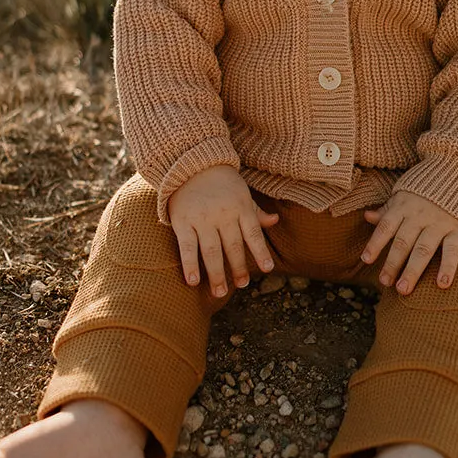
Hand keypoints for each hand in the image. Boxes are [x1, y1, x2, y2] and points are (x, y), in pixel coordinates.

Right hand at [167, 166, 277, 297]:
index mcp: (241, 207)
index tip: (268, 269)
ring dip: (217, 273)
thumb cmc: (221, 182)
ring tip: (220, 292)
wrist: (191, 164)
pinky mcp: (182, 221)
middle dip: (238, 268)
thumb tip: (275, 221)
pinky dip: (190, 264)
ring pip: (211, 250)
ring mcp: (202, 218)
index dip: (261, 252)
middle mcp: (223, 214)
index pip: (253, 234)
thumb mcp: (242, 192)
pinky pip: (187, 246)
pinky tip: (193, 281)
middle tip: (242, 285)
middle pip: (233, 246)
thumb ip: (256, 211)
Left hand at [361, 192, 457, 293]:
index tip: (366, 260)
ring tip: (403, 289)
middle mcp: (419, 215)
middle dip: (393, 263)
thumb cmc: (428, 188)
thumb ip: (388, 209)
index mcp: (403, 206)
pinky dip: (448, 267)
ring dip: (413, 270)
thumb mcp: (404, 194)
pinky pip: (452, 250)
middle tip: (385, 283)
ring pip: (423, 249)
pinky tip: (442, 284)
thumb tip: (367, 217)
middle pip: (403, 242)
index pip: (386, 226)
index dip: (375, 243)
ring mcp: (439, 222)